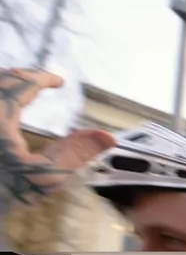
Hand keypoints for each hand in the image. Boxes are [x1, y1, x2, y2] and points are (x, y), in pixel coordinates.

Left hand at [1, 68, 115, 203]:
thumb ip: (74, 153)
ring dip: (4, 86)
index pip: (24, 83)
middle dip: (21, 77)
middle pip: (1, 79)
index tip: (58, 81)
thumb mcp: (41, 177)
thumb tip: (107, 137)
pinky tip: (4, 115)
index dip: (43, 78)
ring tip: (18, 92)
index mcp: (0, 114)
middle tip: (39, 82)